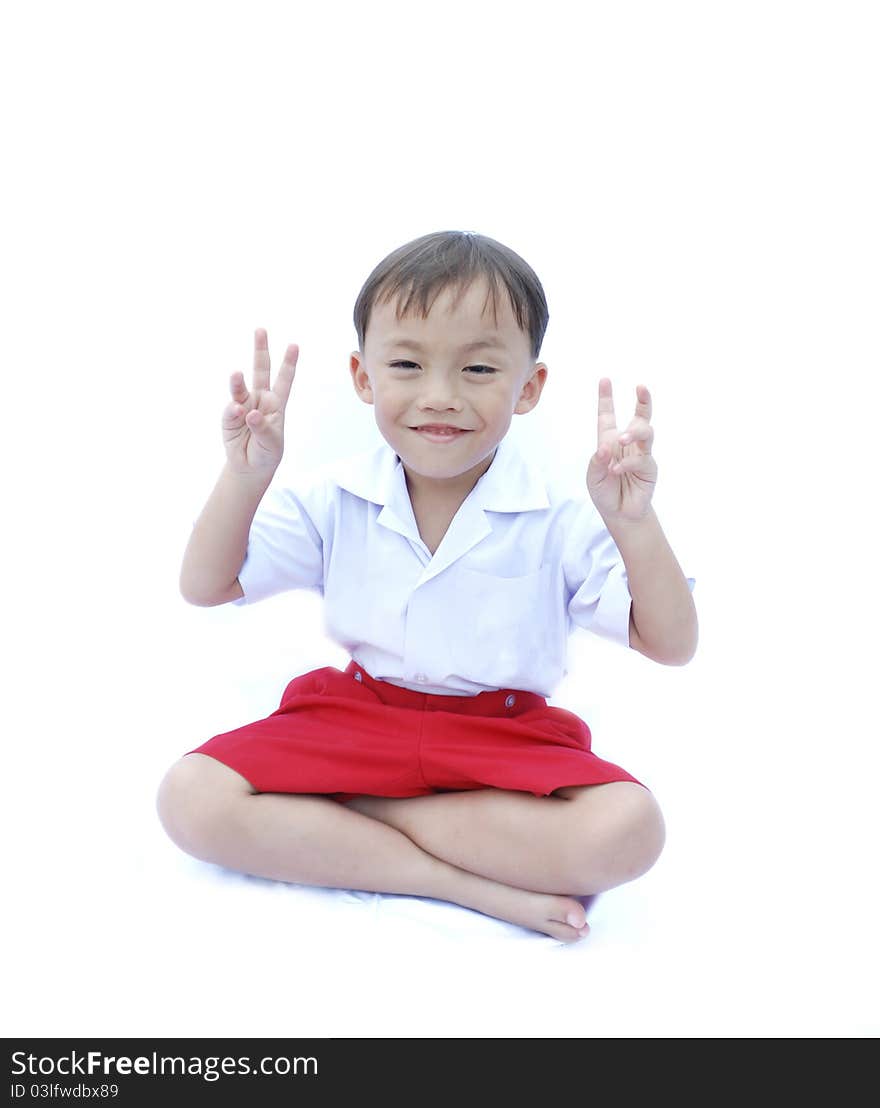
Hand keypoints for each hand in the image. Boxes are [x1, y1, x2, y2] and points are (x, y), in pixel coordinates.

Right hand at [222, 329, 298, 475]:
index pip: (284, 380)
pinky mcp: (228, 418)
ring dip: (237, 381)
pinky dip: (233, 413)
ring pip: (240, 388)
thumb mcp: (272, 443)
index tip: (294, 345)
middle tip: (260, 330)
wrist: (249, 467)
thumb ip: (263, 428)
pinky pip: (230, 411)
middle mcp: (259, 399)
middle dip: (260, 350)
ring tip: (236, 374)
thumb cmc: (266, 452)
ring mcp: (242, 406)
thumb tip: (249, 412)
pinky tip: (238, 415)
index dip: (289, 363)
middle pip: (260, 371)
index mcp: (276, 403)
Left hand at [586, 378, 656, 522]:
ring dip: (634, 432)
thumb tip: (607, 447)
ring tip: (623, 439)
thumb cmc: (605, 491)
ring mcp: (641, 452)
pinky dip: (628, 463)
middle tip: (641, 388)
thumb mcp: (593, 476)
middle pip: (639, 416)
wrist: (619, 513)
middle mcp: (627, 443)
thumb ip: (598, 461)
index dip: (606, 397)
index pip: (608, 415)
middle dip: (643, 400)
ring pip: (645, 431)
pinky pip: (641, 458)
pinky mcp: (649, 466)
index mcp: (609, 440)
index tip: (605, 380)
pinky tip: (617, 471)